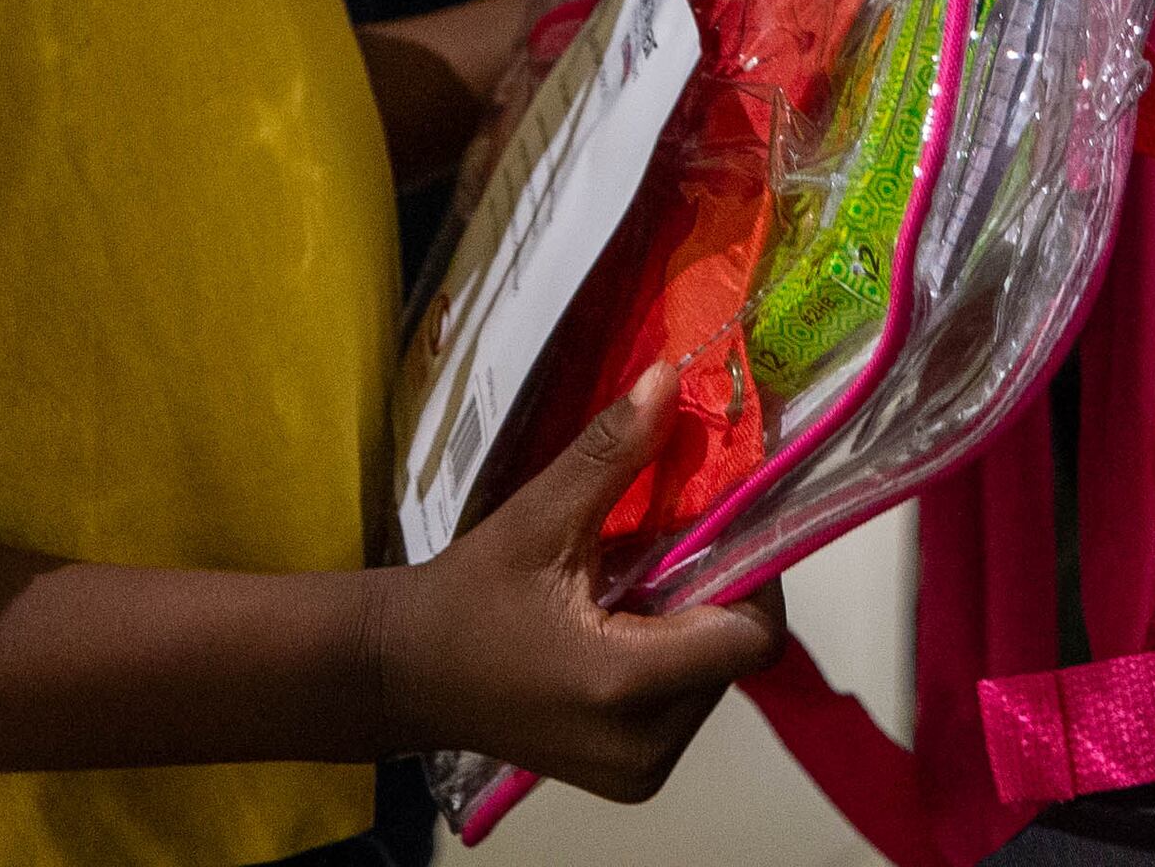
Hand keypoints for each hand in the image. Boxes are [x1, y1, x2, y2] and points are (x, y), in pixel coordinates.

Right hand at [373, 367, 782, 801]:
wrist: (403, 675)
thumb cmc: (468, 596)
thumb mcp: (539, 518)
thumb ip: (612, 452)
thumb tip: (671, 377)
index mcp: (627, 686)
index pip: (752, 638)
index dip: (752, 574)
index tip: (715, 526)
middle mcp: (647, 746)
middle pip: (735, 656)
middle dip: (716, 592)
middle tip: (668, 546)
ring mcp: (639, 772)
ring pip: (715, 680)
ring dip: (694, 626)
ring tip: (636, 585)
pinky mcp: (631, 778)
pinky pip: (685, 705)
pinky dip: (672, 659)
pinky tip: (623, 624)